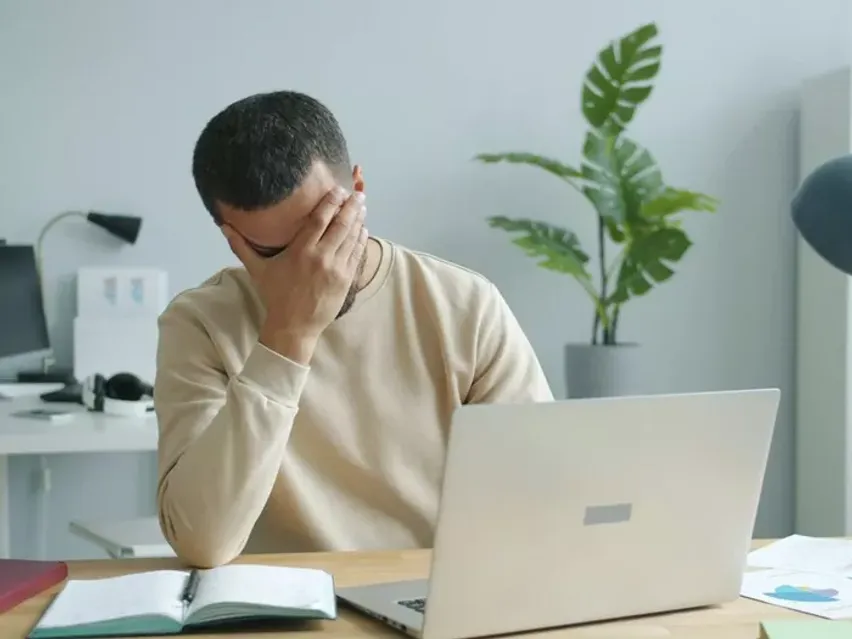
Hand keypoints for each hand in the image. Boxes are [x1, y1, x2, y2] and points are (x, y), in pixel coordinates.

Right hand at [222, 187, 367, 363]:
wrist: (293, 327)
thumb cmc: (275, 296)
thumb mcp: (257, 270)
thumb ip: (241, 246)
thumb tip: (223, 226)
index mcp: (300, 251)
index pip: (319, 219)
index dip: (331, 202)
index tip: (337, 190)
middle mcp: (320, 257)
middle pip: (340, 225)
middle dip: (351, 207)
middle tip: (357, 194)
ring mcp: (336, 269)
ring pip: (351, 238)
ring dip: (358, 220)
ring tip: (362, 206)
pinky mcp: (345, 280)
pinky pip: (357, 255)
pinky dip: (361, 240)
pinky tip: (363, 229)